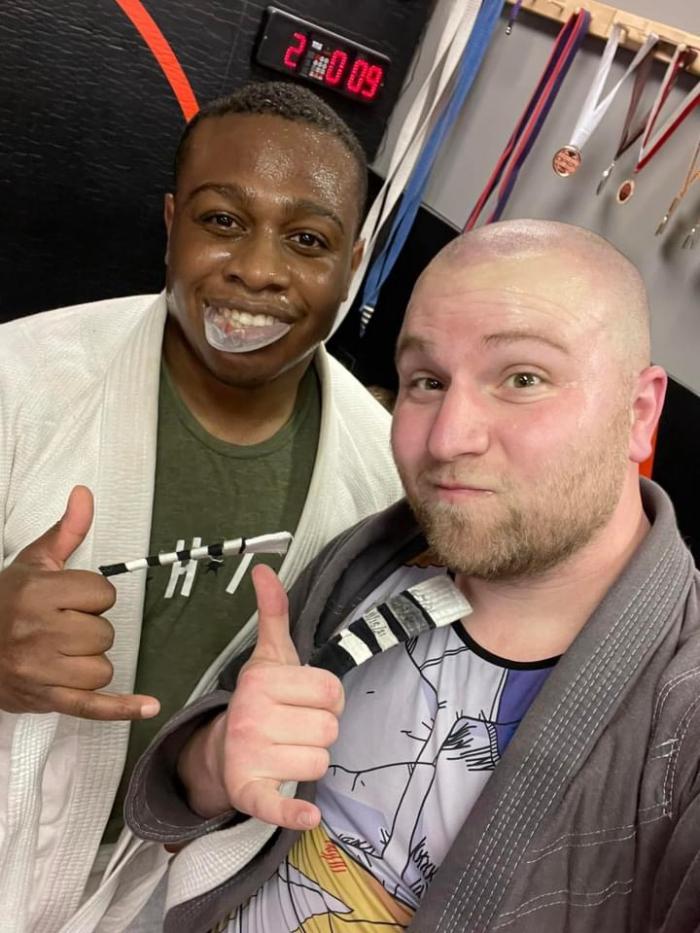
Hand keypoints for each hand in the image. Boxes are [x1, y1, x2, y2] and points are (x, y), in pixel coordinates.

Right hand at [0, 485, 159, 720]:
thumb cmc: (3, 602)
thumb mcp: (32, 562)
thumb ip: (66, 531)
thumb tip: (84, 494)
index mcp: (38, 594)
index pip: (103, 594)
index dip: (92, 595)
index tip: (70, 597)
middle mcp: (38, 633)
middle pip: (104, 633)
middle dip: (90, 628)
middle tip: (61, 625)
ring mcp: (40, 671)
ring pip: (102, 668)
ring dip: (90, 661)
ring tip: (61, 651)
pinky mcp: (44, 699)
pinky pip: (91, 707)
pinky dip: (121, 708)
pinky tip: (150, 707)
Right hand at [181, 564, 342, 829]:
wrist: (221, 751)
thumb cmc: (259, 700)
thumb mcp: (270, 655)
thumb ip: (273, 612)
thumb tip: (264, 567)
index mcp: (262, 680)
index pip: (332, 691)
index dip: (327, 698)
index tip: (305, 700)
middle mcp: (251, 716)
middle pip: (330, 728)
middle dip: (320, 729)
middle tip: (294, 727)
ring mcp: (248, 755)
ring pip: (320, 761)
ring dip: (310, 759)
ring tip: (286, 750)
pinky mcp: (248, 793)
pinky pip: (278, 804)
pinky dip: (293, 812)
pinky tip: (309, 815)